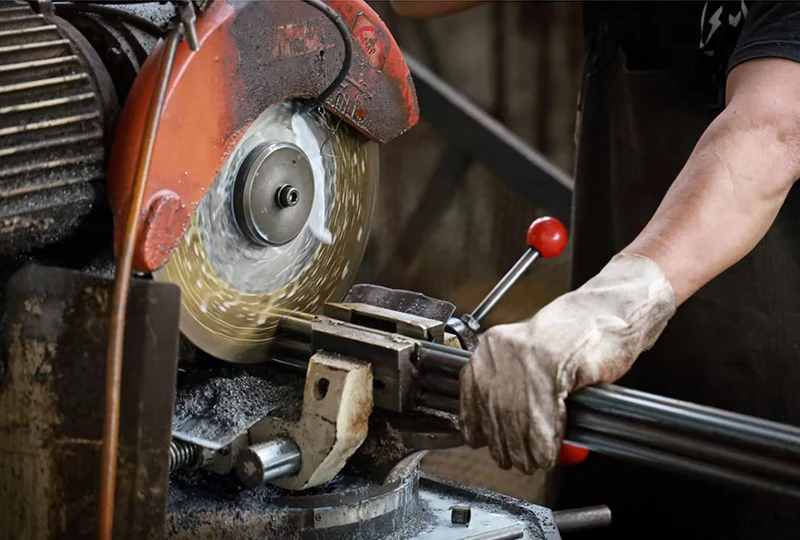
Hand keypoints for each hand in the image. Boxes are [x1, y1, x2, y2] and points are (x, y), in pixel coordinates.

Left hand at [459, 253, 675, 472]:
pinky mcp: (551, 365)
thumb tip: (495, 431)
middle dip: (506, 445)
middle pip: (495, 413)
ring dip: (527, 450)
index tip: (482, 443)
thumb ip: (509, 388)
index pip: (471, 395)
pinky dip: (547, 442)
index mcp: (492, 347)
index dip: (478, 426)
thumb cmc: (575, 338)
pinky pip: (542, 417)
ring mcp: (526, 356)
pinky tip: (550, 452)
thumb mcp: (530, 360)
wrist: (610, 313)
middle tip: (518, 462)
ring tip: (535, 461)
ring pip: (517, 419)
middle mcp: (502, 350)